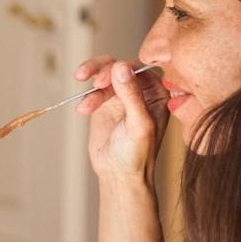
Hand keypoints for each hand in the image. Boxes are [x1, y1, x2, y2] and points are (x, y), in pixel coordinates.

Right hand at [74, 56, 168, 181]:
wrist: (119, 175)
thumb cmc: (137, 155)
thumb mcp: (138, 124)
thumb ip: (132, 95)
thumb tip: (120, 67)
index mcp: (157, 93)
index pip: (138, 68)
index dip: (120, 69)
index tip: (105, 80)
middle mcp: (140, 90)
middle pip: (118, 66)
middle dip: (103, 72)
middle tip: (94, 84)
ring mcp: (121, 95)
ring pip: (104, 73)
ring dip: (92, 83)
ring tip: (85, 102)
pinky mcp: (104, 102)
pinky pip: (94, 88)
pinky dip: (87, 95)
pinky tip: (83, 109)